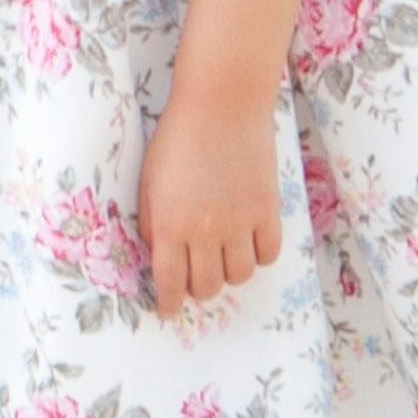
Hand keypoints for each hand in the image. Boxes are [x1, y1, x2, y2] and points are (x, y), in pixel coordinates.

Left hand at [138, 98, 281, 314]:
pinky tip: (248, 245)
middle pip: (207, 286)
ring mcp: (240, 223)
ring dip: (228, 275)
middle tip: (195, 278)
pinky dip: (258, 257)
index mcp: (171, 224)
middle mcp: (206, 231)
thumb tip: (160, 254)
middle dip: (198, 289)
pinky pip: (268, 255)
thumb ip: (154, 223)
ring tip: (221, 259)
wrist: (222, 107)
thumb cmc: (177, 139)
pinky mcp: (267, 211)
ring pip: (239, 276)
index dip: (169, 303)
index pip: (170, 282)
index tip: (168, 310)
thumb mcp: (149, 182)